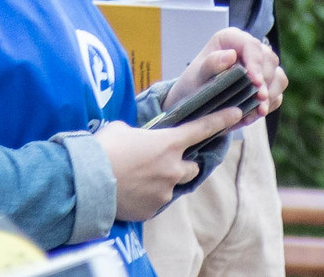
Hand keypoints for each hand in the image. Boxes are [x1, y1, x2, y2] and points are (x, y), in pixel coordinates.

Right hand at [95, 109, 241, 220]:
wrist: (86, 182)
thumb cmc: (103, 150)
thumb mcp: (122, 130)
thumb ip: (140, 133)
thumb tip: (138, 140)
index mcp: (168, 143)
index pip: (203, 128)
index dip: (222, 119)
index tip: (237, 113)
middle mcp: (173, 168)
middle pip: (192, 166)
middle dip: (183, 163)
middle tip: (164, 161)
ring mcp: (164, 191)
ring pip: (174, 185)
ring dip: (165, 180)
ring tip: (142, 178)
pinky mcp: (152, 209)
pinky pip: (156, 201)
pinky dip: (148, 196)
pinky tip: (131, 191)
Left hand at [165, 28, 287, 124]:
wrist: (194, 104)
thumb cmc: (193, 85)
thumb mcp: (196, 75)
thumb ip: (211, 64)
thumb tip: (230, 55)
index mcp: (231, 39)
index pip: (251, 46)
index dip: (256, 64)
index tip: (255, 82)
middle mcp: (249, 49)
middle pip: (269, 60)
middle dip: (265, 82)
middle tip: (259, 100)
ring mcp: (260, 67)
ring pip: (278, 76)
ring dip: (270, 95)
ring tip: (259, 110)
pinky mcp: (266, 84)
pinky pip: (276, 93)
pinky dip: (269, 105)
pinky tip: (255, 114)